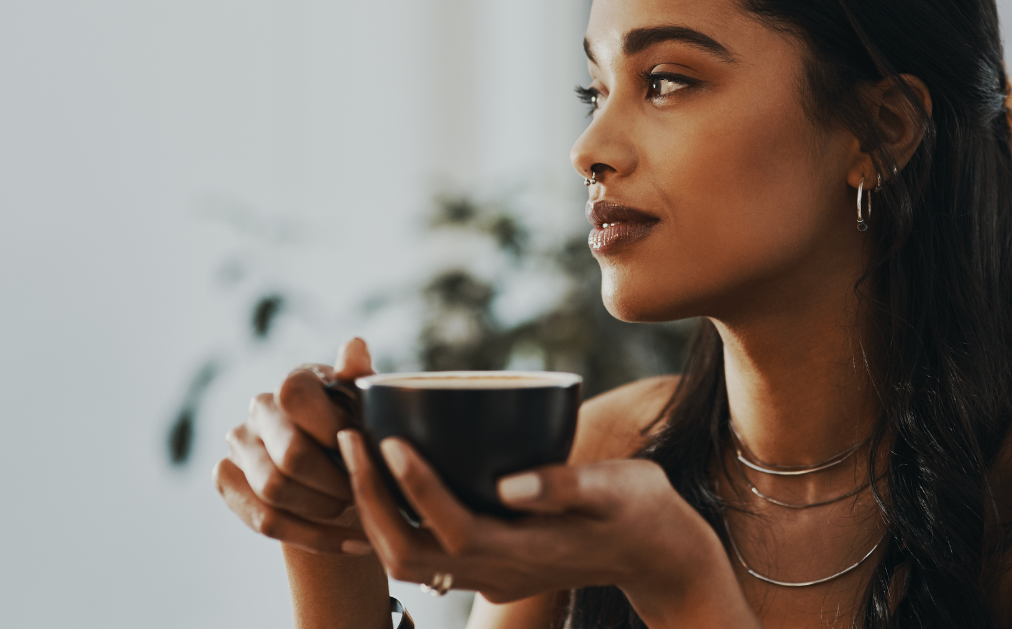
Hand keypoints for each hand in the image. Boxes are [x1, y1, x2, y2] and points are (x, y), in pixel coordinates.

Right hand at [213, 338, 373, 553]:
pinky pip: (265, 521)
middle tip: (365, 492)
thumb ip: (361, 377)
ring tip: (357, 512)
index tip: (366, 451)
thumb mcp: (371, 404)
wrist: (339, 468)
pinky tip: (353, 542)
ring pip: (275, 491)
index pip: (296, 398)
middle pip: (289, 455)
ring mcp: (238, 445)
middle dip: (335, 481)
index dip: (335, 430)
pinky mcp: (227, 480)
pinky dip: (314, 538)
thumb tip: (355, 345)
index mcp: (294, 382)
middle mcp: (259, 409)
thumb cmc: (361, 429)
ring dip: (325, 510)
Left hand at [338, 430, 752, 625]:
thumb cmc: (645, 512)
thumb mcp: (619, 489)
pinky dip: (393, 520)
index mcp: (526, 552)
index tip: (388, 438)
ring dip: (373, 511)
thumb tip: (511, 483)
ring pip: (409, 559)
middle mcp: (499, 571)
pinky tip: (379, 483)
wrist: (661, 556)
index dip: (414, 486)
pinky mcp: (492, 563)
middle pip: (409, 554)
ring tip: (354, 453)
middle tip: (350, 438)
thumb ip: (566, 486)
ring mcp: (492, 574)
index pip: (452, 526)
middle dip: (370, 499)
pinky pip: (425, 552)